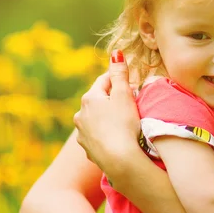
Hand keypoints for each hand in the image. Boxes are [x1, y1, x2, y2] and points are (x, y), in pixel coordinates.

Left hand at [73, 50, 140, 180]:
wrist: (119, 160)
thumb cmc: (124, 124)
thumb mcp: (124, 95)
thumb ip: (120, 73)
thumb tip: (115, 52)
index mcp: (89, 98)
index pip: (105, 81)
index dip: (120, 80)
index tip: (133, 85)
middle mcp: (80, 114)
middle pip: (99, 100)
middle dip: (113, 99)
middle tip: (132, 104)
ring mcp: (82, 134)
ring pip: (96, 119)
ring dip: (108, 117)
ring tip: (125, 123)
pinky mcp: (88, 150)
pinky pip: (98, 136)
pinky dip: (106, 134)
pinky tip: (117, 139)